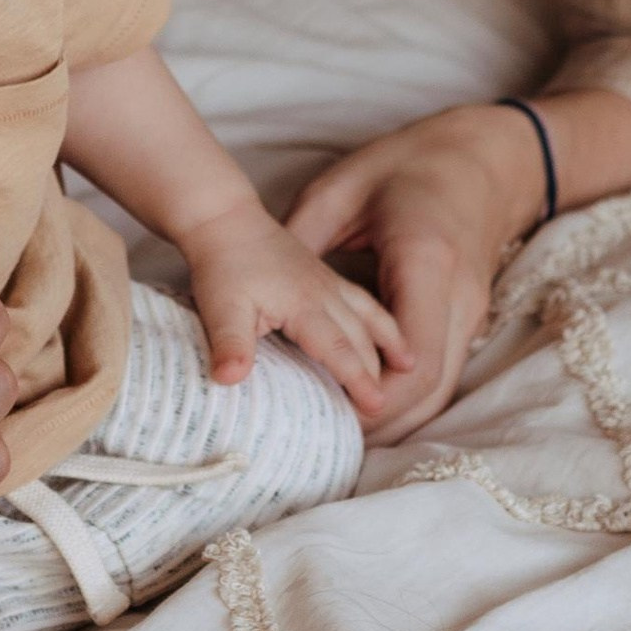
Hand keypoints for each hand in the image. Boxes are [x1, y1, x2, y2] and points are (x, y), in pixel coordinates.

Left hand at [179, 200, 404, 415]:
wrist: (224, 218)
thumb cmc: (222, 263)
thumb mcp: (219, 306)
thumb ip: (229, 344)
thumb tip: (227, 380)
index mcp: (305, 303)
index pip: (340, 348)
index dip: (359, 379)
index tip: (377, 406)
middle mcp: (326, 294)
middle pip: (363, 339)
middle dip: (379, 375)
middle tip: (386, 412)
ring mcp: (330, 284)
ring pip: (372, 318)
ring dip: (390, 346)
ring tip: (411, 371)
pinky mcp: (326, 278)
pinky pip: (366, 303)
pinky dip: (384, 323)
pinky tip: (390, 337)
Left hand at [284, 91, 630, 444]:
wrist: (485, 154)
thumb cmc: (411, 162)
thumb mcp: (342, 187)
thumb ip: (302, 237)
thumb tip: (261, 282)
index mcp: (425, 262)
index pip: (408, 360)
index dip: (369, 397)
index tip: (325, 415)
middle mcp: (458, 297)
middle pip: (426, 389)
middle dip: (378, 421)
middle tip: (324, 439)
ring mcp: (471, 311)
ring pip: (441, 391)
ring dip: (396, 418)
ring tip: (341, 435)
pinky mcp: (470, 317)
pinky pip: (444, 374)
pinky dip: (410, 400)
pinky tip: (372, 410)